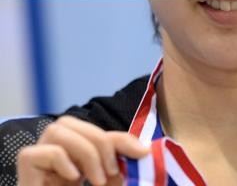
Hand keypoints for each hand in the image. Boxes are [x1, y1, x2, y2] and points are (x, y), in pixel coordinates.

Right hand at [16, 115, 149, 185]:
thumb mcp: (103, 177)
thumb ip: (117, 160)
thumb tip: (144, 149)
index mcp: (71, 143)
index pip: (97, 130)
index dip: (121, 138)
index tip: (142, 153)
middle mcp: (51, 143)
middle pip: (76, 123)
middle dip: (101, 144)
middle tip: (111, 173)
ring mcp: (36, 151)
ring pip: (59, 130)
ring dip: (86, 152)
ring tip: (97, 180)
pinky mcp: (25, 163)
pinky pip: (44, 151)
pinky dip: (62, 161)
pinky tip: (73, 179)